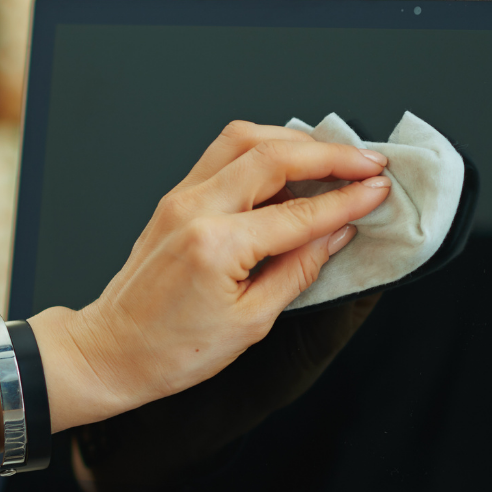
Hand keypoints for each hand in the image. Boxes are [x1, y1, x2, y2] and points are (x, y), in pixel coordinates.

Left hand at [30, 120, 390, 431]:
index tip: (379, 189)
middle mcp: (195, 209)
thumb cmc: (173, 351)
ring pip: (243, 140)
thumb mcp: (251, 322)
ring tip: (333, 156)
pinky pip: (223, 155)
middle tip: (368, 161)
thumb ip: (299, 270)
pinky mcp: (174, 198)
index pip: (299, 212)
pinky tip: (289, 166)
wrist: (111, 351)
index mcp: (216, 245)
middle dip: (329, 153)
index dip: (347, 199)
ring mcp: (180, 198)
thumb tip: (337, 234)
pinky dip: (263, 150)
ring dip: (294, 141)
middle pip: (273, 154)